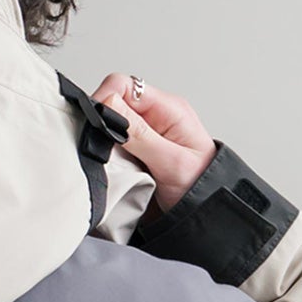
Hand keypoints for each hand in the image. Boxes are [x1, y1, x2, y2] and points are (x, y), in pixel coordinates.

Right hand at [92, 74, 214, 213]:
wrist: (204, 215)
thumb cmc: (200, 188)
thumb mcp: (171, 161)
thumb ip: (139, 133)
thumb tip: (110, 103)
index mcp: (168, 110)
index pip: (125, 85)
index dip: (105, 99)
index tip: (98, 125)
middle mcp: (154, 119)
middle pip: (112, 105)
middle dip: (102, 125)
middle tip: (107, 150)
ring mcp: (143, 137)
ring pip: (108, 128)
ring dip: (104, 146)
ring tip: (114, 165)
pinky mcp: (134, 155)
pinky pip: (111, 150)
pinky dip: (106, 160)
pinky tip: (114, 172)